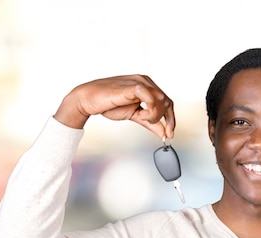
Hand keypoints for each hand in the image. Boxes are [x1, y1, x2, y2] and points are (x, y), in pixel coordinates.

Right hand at [54, 75, 175, 138]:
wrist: (89, 100)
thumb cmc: (109, 104)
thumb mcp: (135, 115)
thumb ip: (150, 123)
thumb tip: (164, 133)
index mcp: (147, 86)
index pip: (167, 102)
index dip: (171, 119)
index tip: (170, 134)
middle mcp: (145, 81)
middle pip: (167, 101)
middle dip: (167, 120)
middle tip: (163, 133)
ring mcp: (140, 82)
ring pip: (161, 100)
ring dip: (156, 115)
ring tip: (143, 118)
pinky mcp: (133, 86)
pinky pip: (151, 97)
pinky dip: (150, 110)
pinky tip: (142, 115)